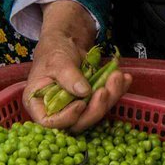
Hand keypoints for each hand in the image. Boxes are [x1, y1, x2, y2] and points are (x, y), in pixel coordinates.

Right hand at [23, 0, 131, 132]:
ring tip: (117, 77)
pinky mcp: (92, 100)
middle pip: (77, 123)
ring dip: (110, 98)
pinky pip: (106, 101)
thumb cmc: (54, 50)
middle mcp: (58, 110)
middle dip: (95, 110)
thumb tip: (83, 92)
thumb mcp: (57, 61)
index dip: (67, 118)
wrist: (68, 41)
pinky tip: (125, 79)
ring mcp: (76, 107)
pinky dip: (118, 90)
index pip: (50, 122)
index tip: (80, 103)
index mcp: (39, 104)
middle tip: (105, 91)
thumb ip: (68, 76)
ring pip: (95, 113)